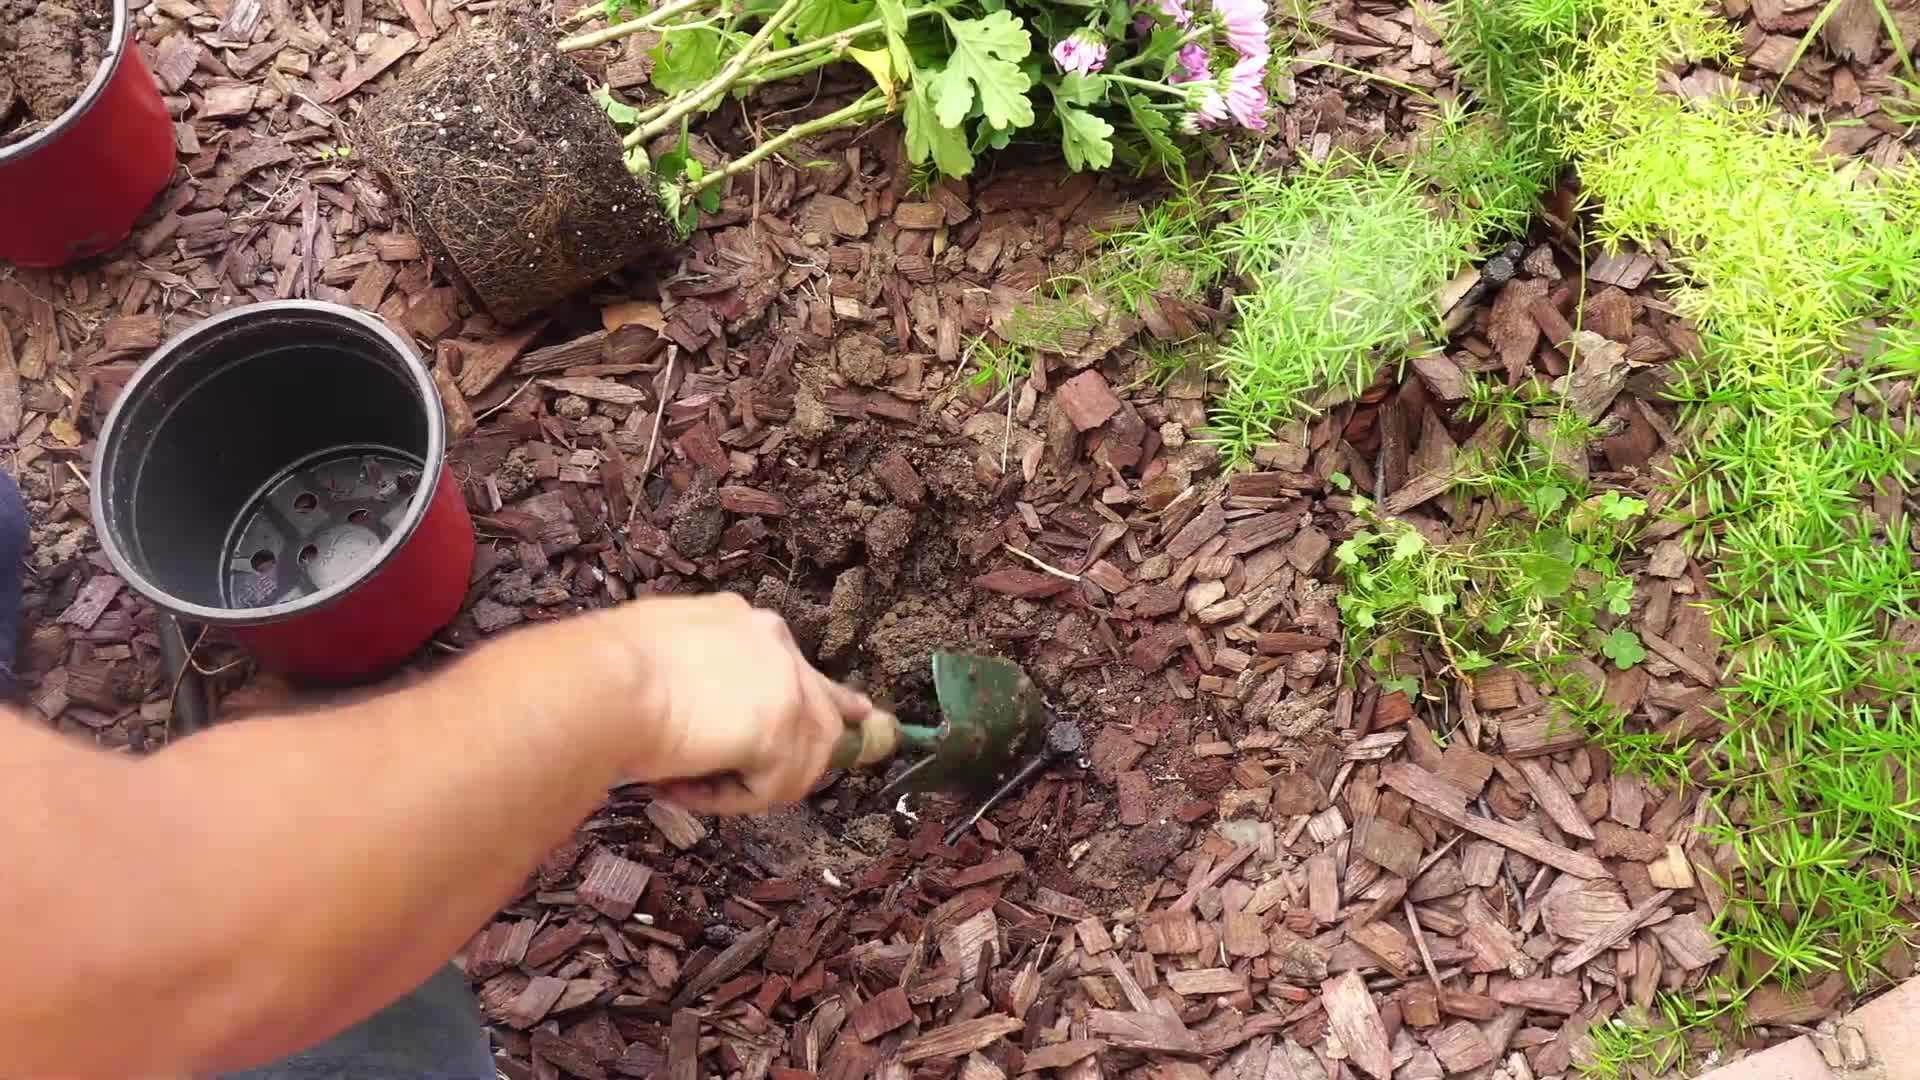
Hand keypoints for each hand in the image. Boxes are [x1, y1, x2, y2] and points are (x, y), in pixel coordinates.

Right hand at [616, 592, 871, 814]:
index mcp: (746, 622)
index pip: (798, 668)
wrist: (599, 682)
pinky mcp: (784, 726)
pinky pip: (774, 786)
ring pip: (805, 758)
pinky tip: (686, 788)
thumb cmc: (601, 673)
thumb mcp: (661, 656)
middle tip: (763, 789)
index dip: (820, 703)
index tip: (854, 718)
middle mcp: (775, 642)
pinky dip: (730, 800)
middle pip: (823, 714)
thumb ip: (699, 674)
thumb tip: (704, 712)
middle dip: (802, 759)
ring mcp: (786, 682)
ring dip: (751, 786)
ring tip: (692, 786)